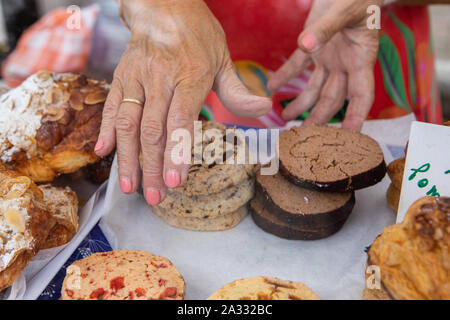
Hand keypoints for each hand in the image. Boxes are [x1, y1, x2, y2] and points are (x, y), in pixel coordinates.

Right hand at [95, 0, 270, 203]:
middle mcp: (161, 78)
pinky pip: (110, 106)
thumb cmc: (198, 36)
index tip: (174, 182)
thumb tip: (265, 109)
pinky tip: (103, 153)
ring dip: (127, 158)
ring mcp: (137, 78)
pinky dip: (106, 130)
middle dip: (153, 168)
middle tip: (154, 197)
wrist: (164, 6)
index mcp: (190, 76)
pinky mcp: (120, 76)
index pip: (180, 120)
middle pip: (153, 130)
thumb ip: (238, 91)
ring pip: (127, 123)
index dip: (176, 153)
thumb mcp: (223, 58)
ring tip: (129, 186)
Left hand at [268, 0, 382, 130]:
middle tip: (305, 136)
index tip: (349, 135)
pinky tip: (272, 87)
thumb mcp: (346, 10)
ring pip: (315, 89)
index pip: (362, 96)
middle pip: (332, 98)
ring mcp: (329, 57)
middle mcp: (345, 64)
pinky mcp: (313, 47)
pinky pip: (297, 66)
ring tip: (285, 119)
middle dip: (320, 118)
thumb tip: (306, 45)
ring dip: (301, 104)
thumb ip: (326, 28)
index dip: (356, 117)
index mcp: (361, 59)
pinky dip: (284, 76)